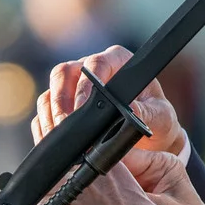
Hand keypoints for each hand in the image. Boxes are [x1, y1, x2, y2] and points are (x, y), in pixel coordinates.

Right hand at [32, 47, 189, 157]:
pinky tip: (51, 141)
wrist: (150, 142)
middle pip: (64, 72)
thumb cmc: (157, 121)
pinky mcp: (61, 106)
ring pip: (50, 92)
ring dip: (50, 114)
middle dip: (60, 99)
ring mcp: (73, 87)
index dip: (85, 84)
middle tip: (64, 124)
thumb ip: (145, 112)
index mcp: (117, 62)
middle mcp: (92, 69)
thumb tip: (127, 109)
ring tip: (57, 136)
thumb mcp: (159, 118)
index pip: (96, 63)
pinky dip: (44, 126)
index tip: (82, 107)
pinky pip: (44, 111)